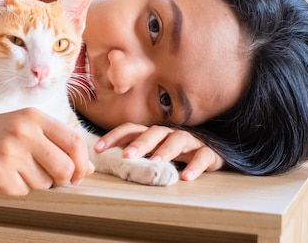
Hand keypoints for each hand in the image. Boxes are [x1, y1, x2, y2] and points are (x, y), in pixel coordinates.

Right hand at [0, 108, 94, 195]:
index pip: (75, 142)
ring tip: (15, 168)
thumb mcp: (27, 130)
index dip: (82, 163)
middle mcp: (23, 130)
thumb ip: (58, 144)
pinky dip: (14, 188)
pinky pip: (22, 192)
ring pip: (45, 183)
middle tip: (46, 176)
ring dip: (34, 183)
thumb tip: (90, 169)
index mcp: (34, 116)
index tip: (78, 174)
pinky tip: (1, 174)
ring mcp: (8, 150)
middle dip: (61, 179)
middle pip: (65, 168)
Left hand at [93, 122, 223, 180]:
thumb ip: (133, 155)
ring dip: (166, 150)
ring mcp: (189, 141)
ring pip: (177, 140)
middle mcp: (169, 134)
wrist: (210, 153)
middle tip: (127, 155)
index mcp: (152, 134)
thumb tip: (102, 162)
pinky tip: (186, 177)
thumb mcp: (152, 153)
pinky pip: (202, 157)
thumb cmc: (175, 154)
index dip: (113, 137)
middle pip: (154, 133)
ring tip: (156, 162)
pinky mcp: (207, 153)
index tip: (97, 149)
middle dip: (140, 143)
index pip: (131, 130)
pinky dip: (195, 166)